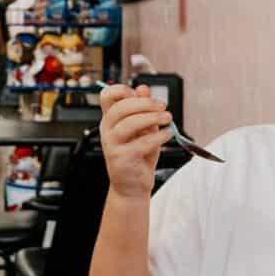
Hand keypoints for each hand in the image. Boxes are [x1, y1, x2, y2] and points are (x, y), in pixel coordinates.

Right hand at [99, 84, 172, 199]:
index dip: (123, 90)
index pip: (107, 96)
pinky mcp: (122, 159)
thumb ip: (143, 109)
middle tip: (162, 106)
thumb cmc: (138, 156)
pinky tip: (167, 134)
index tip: (142, 94)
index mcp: (110, 119)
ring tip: (167, 118)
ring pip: (129, 123)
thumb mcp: (143, 129)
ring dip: (152, 118)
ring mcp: (113, 145)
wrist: (132, 187)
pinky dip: (158, 136)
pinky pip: (142, 143)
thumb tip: (143, 88)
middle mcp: (107, 130)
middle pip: (119, 107)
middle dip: (144, 103)